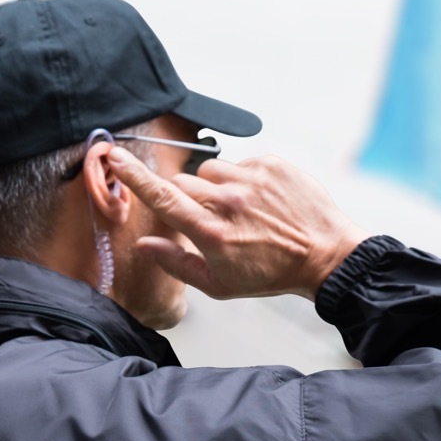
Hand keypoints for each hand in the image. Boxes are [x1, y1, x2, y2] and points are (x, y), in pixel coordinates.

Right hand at [108, 148, 371, 300]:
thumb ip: (176, 263)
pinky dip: (242, 179)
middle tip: (209, 218)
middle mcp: (229, 202)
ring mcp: (251, 179)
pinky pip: (239, 162)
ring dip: (215, 187)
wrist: (325, 256)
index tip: (115, 156)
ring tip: (239, 209)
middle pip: (182, 183)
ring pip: (209, 170)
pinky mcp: (271, 163)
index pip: (162, 198)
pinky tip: (259, 201)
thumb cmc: (270, 274)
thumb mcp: (218, 284)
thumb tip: (144, 245)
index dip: (134, 177)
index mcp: (211, 233)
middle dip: (187, 198)